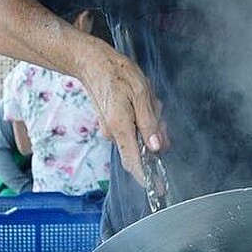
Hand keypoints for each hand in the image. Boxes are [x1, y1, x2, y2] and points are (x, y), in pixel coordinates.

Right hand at [78, 42, 168, 182]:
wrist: (92, 63)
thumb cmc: (117, 74)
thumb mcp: (141, 93)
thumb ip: (149, 122)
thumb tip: (155, 147)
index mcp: (120, 127)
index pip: (134, 162)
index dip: (148, 177)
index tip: (159, 188)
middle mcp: (114, 133)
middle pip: (143, 147)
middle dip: (157, 134)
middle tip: (158, 112)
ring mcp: (112, 129)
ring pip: (141, 135)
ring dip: (151, 121)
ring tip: (147, 99)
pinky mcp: (113, 124)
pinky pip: (134, 128)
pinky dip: (143, 117)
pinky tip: (141, 100)